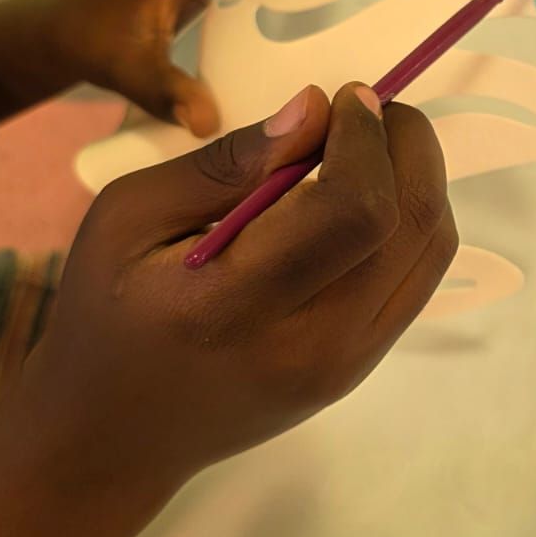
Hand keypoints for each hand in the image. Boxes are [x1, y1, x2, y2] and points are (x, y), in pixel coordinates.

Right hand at [14, 83, 456, 490]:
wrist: (111, 440)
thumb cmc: (103, 318)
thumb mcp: (127, 219)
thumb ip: (225, 165)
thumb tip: (314, 109)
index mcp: (235, 306)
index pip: (354, 210)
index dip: (367, 138)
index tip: (343, 96)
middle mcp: (309, 345)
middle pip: (412, 225)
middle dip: (406, 144)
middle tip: (363, 107)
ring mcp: (344, 365)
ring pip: (431, 250)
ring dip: (418, 178)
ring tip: (365, 144)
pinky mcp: (358, 370)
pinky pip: (419, 279)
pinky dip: (411, 221)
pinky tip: (364, 195)